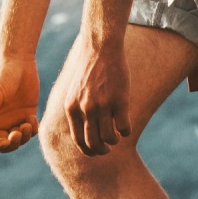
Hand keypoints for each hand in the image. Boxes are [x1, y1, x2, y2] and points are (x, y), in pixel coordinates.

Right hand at [0, 57, 40, 152]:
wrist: (19, 61)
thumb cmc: (2, 76)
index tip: (4, 141)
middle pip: (3, 143)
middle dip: (11, 144)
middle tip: (18, 134)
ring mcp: (13, 118)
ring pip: (18, 140)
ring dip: (23, 137)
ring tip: (27, 124)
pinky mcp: (27, 114)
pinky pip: (30, 130)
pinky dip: (33, 129)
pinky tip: (32, 118)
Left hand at [59, 33, 131, 156]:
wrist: (100, 48)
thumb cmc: (89, 69)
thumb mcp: (74, 91)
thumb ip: (76, 110)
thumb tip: (82, 132)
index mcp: (72, 108)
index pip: (78, 140)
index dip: (88, 151)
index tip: (96, 151)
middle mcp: (85, 109)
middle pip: (93, 143)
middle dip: (102, 150)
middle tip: (108, 148)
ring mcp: (102, 105)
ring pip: (109, 138)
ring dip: (114, 141)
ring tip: (117, 135)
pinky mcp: (120, 100)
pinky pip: (124, 127)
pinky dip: (126, 131)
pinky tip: (126, 126)